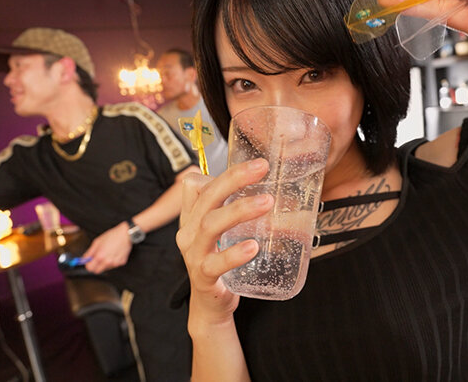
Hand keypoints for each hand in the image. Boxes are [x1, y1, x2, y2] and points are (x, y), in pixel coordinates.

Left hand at [82, 223, 132, 273]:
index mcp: (100, 256)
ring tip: (107, 254)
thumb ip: (90, 252)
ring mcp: (115, 263)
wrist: (126, 235)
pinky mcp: (121, 263)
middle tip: (96, 259)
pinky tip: (114, 254)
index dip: (88, 264)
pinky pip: (113, 265)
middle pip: (97, 271)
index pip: (90, 268)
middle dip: (95, 266)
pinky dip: (112, 261)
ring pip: (105, 268)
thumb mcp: (97, 241)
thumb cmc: (113, 236)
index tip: (88, 261)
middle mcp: (107, 262)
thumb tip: (84, 258)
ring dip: (104, 264)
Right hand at [176, 158, 273, 327]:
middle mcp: (188, 231)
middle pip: (207, 197)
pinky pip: (216, 263)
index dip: (223, 172)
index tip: (256, 164)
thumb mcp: (224, 231)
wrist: (211, 303)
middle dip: (235, 178)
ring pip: (210, 225)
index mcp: (192, 217)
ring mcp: (193, 254)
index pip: (196, 184)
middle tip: (262, 167)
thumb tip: (279, 189)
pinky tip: (253, 247)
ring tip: (267, 202)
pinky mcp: (203, 276)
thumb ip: (238, 210)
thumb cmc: (221, 260)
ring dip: (239, 210)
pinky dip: (234, 254)